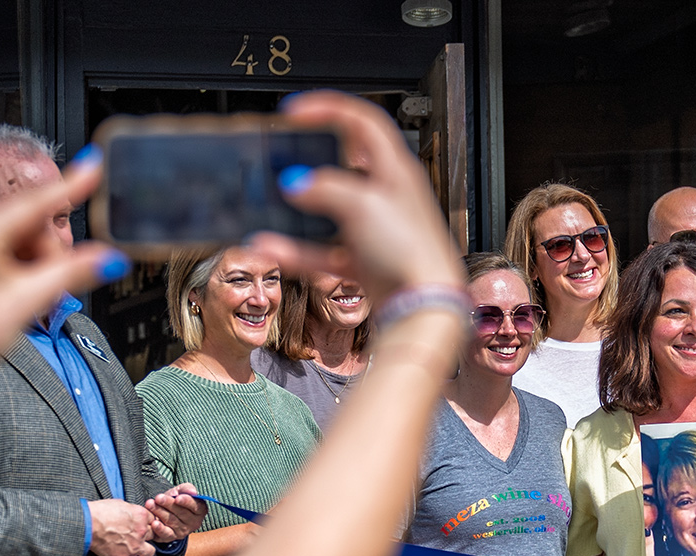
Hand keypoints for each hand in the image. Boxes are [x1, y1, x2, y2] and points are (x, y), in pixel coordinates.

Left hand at [0, 153, 123, 395]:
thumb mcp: (25, 304)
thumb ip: (70, 274)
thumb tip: (108, 258)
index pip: (38, 202)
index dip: (71, 185)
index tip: (93, 163)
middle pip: (34, 223)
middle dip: (48, 255)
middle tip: (44, 290)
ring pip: (23, 236)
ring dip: (35, 263)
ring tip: (23, 296)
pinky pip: (8, 245)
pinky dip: (20, 266)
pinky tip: (12, 290)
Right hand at [88, 498, 155, 555]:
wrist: (88, 524)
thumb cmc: (99, 512)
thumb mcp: (120, 504)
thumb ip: (131, 510)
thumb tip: (133, 513)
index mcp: (141, 515)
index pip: (153, 520)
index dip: (147, 523)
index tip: (141, 525)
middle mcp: (141, 531)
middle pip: (153, 535)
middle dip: (146, 536)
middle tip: (137, 536)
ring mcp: (135, 546)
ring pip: (150, 552)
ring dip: (144, 551)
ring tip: (137, 549)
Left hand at [146, 484, 207, 541]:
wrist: (164, 511)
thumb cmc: (174, 499)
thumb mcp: (180, 491)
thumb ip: (187, 488)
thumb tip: (193, 492)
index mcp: (200, 510)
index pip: (195, 506)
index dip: (186, 502)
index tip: (177, 498)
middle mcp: (194, 523)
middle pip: (182, 513)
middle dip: (168, 504)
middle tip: (158, 498)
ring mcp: (183, 531)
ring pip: (172, 521)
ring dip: (160, 512)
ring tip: (150, 504)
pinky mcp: (171, 537)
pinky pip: (166, 534)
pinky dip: (159, 529)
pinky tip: (154, 523)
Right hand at [247, 92, 465, 303]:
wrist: (424, 306)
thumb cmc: (411, 251)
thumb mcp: (362, 205)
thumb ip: (325, 187)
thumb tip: (297, 183)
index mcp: (396, 170)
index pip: (364, 122)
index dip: (329, 108)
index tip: (295, 112)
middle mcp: (388, 197)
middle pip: (346, 165)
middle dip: (313, 159)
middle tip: (285, 156)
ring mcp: (376, 231)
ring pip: (330, 211)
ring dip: (299, 208)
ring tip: (271, 201)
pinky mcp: (365, 263)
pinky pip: (323, 251)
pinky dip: (297, 250)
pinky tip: (271, 245)